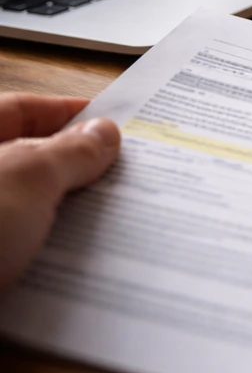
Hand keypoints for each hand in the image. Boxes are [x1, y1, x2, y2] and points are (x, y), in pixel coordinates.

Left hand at [0, 94, 119, 290]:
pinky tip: (73, 262)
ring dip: (60, 215)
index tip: (113, 122)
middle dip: (70, 167)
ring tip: (107, 221)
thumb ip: (70, 152)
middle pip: (21, 160)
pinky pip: (13, 248)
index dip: (68, 111)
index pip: (19, 110)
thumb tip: (103, 133)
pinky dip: (42, 252)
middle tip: (119, 174)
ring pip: (19, 209)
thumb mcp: (29, 180)